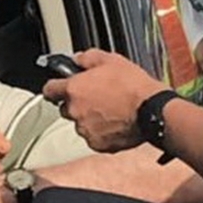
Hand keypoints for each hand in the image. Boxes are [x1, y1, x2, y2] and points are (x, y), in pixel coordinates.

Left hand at [43, 49, 167, 151]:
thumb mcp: (112, 60)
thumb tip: (77, 59)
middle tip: (98, 98)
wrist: (153, 111)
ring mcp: (86, 130)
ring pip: (81, 124)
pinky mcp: (98, 144)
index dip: (55, 87)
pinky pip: (94, 138)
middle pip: (66, 108)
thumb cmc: (134, 86)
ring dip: (90, 119)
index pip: (49, 90)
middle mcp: (75, 111)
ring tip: (111, 111)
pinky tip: (116, 123)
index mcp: (74, 89)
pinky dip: (102, 133)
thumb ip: (87, 58)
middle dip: (78, 104)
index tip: (60, 87)